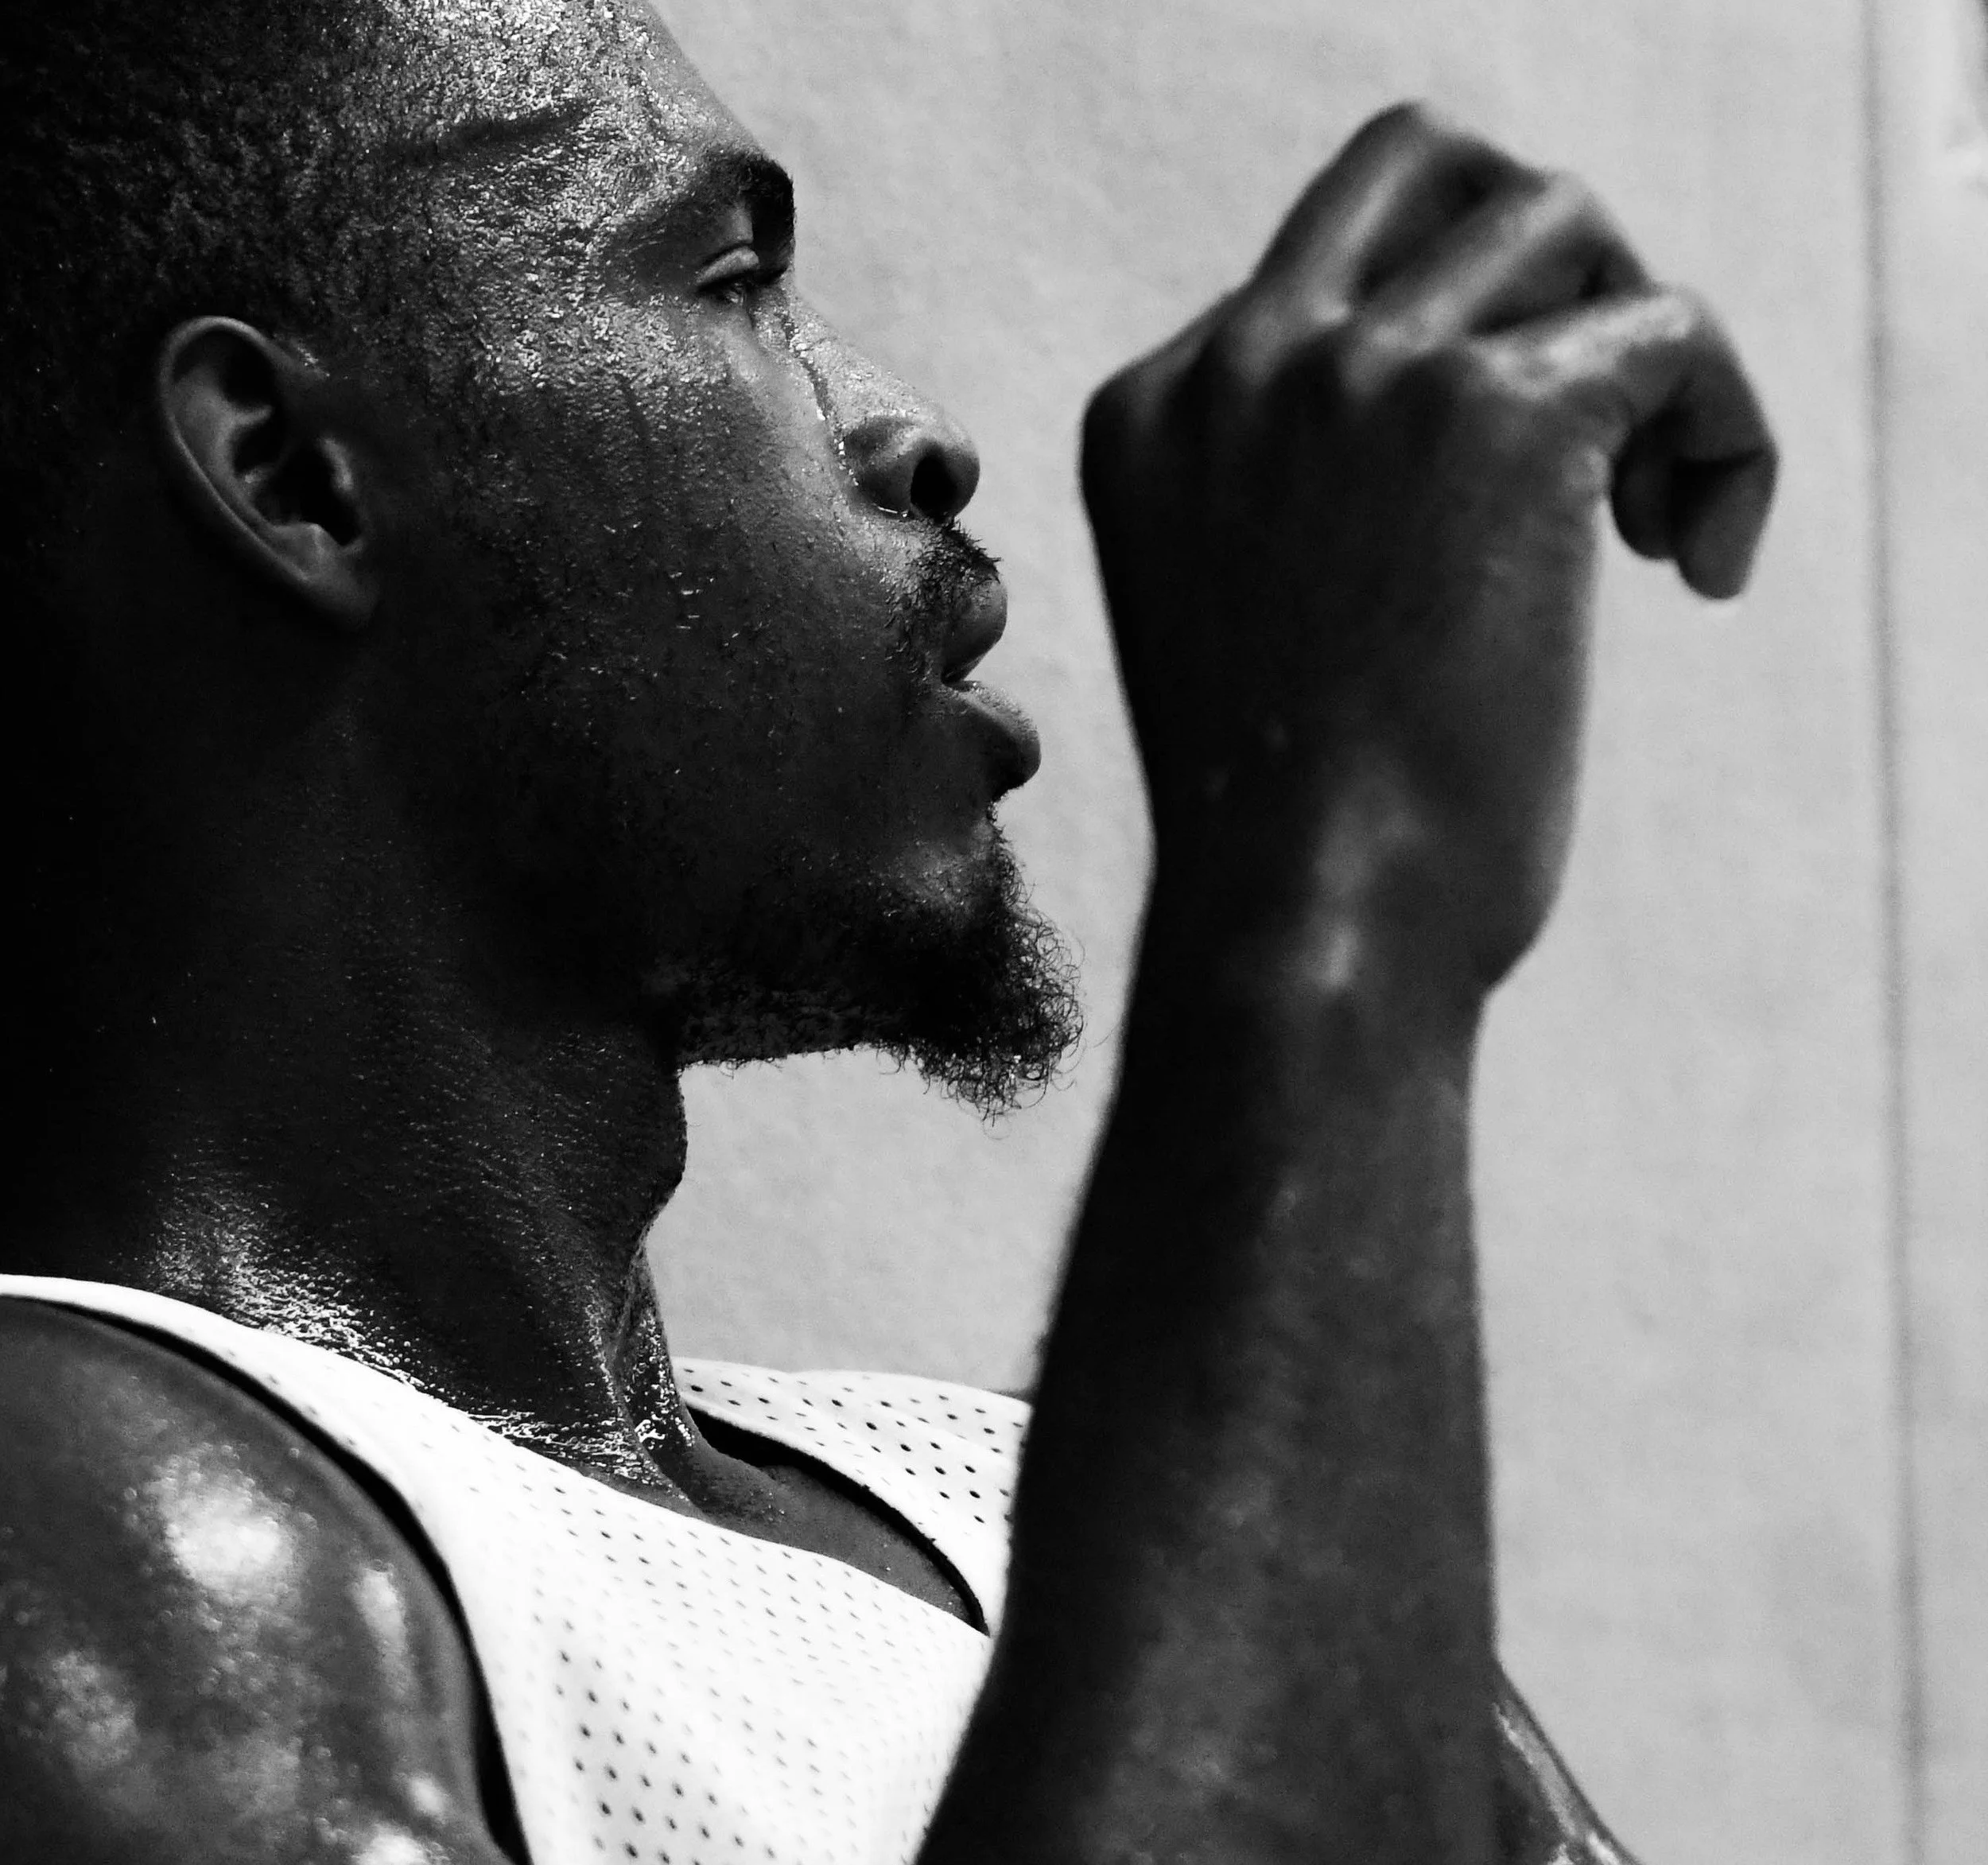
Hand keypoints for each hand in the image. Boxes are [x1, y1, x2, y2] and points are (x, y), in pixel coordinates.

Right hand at [1083, 103, 1775, 989]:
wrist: (1308, 929)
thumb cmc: (1292, 834)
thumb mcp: (1248, 621)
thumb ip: (1301, 492)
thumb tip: (1471, 410)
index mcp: (1156, 412)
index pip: (1327, 279)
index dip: (1439, 355)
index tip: (1485, 516)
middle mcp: (1242, 363)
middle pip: (1423, 161)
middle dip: (1536, 256)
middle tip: (1586, 407)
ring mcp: (1358, 375)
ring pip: (1564, 228)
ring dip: (1635, 354)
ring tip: (1641, 516)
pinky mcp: (1493, 415)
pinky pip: (1674, 328)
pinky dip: (1724, 434)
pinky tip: (1702, 566)